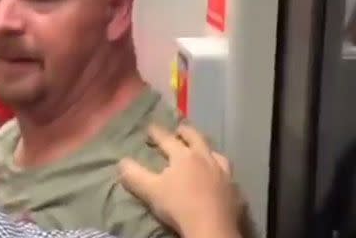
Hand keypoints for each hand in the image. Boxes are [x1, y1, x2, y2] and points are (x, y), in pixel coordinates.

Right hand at [119, 124, 239, 237]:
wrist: (212, 227)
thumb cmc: (179, 206)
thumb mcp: (150, 191)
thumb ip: (134, 175)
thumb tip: (121, 161)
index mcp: (184, 156)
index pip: (167, 138)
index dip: (156, 132)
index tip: (149, 127)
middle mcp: (205, 158)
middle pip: (195, 138)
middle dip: (185, 132)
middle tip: (179, 129)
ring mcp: (222, 172)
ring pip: (215, 153)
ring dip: (206, 149)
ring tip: (202, 150)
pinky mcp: (234, 187)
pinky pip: (228, 173)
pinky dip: (221, 170)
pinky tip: (219, 175)